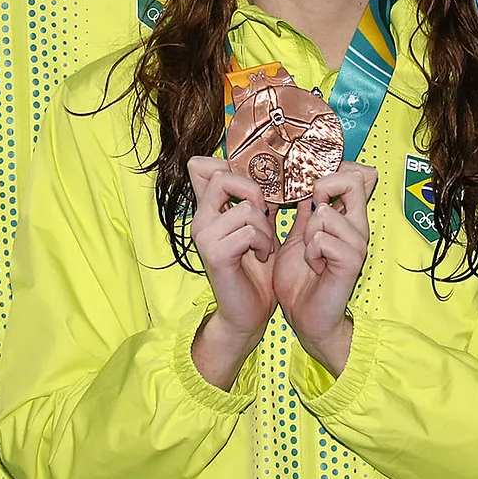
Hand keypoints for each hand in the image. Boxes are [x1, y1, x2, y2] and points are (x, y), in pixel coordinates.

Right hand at [186, 155, 278, 389]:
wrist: (249, 313)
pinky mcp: (214, 253)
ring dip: (266, 228)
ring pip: (245, 208)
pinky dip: (263, 243)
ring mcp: (203, 236)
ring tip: (264, 246)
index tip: (254, 188)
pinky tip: (261, 256)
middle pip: (221, 176)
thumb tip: (277, 172)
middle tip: (264, 216)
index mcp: (208, 210)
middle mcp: (199, 219)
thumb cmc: (256, 271)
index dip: (228, 165)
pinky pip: (248, 231)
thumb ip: (259, 201)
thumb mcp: (261, 228)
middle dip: (253, 191)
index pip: (202, 167)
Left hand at [274, 163, 377, 377]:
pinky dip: (310, 252)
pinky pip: (323, 239)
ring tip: (311, 253)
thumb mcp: (299, 237)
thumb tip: (304, 186)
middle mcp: (357, 227)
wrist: (306, 319)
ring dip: (309, 233)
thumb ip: (305, 212)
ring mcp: (357, 244)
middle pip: (354, 181)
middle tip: (312, 213)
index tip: (312, 191)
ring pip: (327, 214)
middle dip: (323, 189)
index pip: (356, 176)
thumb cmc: (302, 281)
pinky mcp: (351, 261)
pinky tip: (315, 267)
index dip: (332, 171)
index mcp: (346, 219)